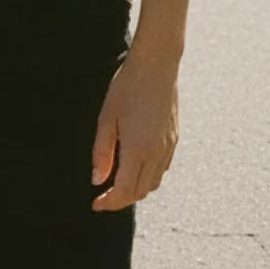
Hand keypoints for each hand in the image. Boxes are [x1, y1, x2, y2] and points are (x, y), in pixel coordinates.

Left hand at [90, 45, 178, 210]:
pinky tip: (136, 166)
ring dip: (135, 190)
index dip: (109, 202)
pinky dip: (148, 177)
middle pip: (140, 192)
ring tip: (117, 182)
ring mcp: (168, 146)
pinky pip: (162, 169)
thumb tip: (97, 180)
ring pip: (153, 183)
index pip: (124, 191)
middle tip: (103, 196)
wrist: (157, 65)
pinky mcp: (174, 138)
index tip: (95, 203)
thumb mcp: (107, 117)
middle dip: (121, 200)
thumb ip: (102, 151)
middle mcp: (156, 153)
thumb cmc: (127, 87)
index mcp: (138, 149)